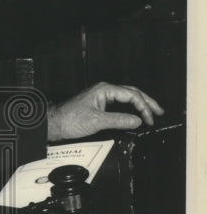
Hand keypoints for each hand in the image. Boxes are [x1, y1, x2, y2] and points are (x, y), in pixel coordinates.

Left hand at [46, 82, 163, 140]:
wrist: (53, 124)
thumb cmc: (69, 119)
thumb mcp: (97, 121)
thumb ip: (119, 120)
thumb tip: (138, 120)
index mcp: (104, 90)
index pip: (131, 95)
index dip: (143, 107)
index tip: (149, 120)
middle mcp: (104, 91)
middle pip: (132, 93)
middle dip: (147, 102)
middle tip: (159, 111)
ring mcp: (101, 98)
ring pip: (126, 98)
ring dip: (140, 105)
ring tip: (152, 113)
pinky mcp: (99, 106)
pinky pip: (119, 105)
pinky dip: (130, 109)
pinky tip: (135, 115)